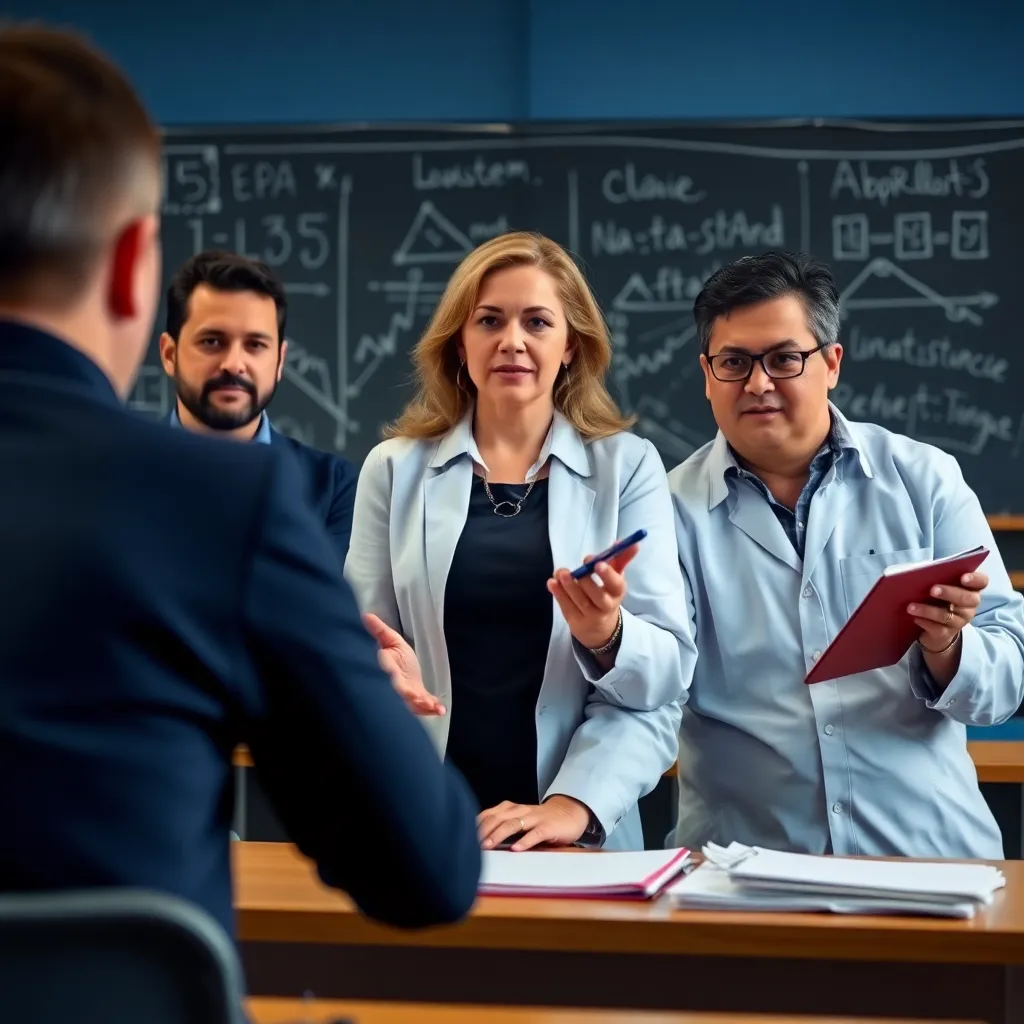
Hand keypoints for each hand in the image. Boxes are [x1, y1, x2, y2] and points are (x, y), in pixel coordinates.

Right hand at [362, 612, 444, 715]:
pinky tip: (440, 709)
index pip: (387, 671)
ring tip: (431, 705)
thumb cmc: (393, 654)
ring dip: (421, 704)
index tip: (393, 673)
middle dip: (407, 694)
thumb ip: (379, 630)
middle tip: (416, 697)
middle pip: (399, 691)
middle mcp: (394, 684)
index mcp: (387, 668)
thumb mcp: (389, 640)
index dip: (390, 673)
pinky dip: (430, 708)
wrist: (400, 667)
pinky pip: (422, 706)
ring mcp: (406, 693)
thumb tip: (365, 615)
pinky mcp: (417, 697)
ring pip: (410, 702)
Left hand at [477, 796, 591, 851]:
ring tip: (487, 846)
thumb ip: (502, 825)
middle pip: (498, 818)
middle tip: (471, 844)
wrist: (569, 813)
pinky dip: (525, 841)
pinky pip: (535, 834)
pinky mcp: (548, 828)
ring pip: (513, 824)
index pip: (489, 814)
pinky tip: (516, 849)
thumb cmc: (540, 820)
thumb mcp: (519, 819)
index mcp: (512, 809)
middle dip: (483, 830)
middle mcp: (521, 811)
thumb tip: (479, 839)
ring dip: (498, 835)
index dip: (477, 824)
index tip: (464, 836)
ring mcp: (535, 818)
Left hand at [547, 541, 638, 650]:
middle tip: (578, 569)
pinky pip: (567, 608)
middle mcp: (606, 606)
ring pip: (581, 602)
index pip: (616, 585)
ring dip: (570, 587)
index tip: (597, 562)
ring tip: (561, 573)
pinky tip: (552, 583)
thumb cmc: (607, 594)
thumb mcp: (615, 576)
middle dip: (587, 582)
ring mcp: (590, 616)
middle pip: (599, 597)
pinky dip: (559, 595)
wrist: (599, 627)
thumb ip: (619, 558)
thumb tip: (621, 541)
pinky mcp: (576, 621)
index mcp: (617, 592)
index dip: (608, 574)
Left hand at [908, 571, 987, 654]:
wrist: (933, 628)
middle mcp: (969, 606)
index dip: (975, 579)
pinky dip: (925, 622)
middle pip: (966, 599)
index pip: (981, 582)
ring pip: (948, 615)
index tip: (963, 577)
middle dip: (949, 593)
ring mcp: (960, 621)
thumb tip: (923, 570)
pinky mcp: (947, 633)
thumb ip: (938, 578)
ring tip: (911, 607)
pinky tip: (915, 618)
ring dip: (928, 610)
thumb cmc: (936, 599)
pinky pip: (938, 629)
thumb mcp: (939, 587)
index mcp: (970, 590)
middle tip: (932, 590)